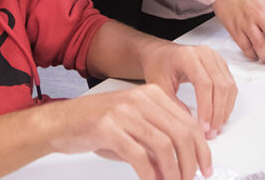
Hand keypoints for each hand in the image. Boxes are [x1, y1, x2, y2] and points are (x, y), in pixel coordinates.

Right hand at [45, 84, 210, 179]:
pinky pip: (139, 156)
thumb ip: (157, 138)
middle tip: (191, 179)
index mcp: (151, 94)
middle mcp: (140, 100)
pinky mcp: (109, 129)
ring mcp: (124, 113)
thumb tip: (181, 163)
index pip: (188, 122)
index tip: (205, 167)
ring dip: (173, 171)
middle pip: (181, 133)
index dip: (201, 149)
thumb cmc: (95, 124)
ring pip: (164, 146)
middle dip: (191, 162)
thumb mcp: (132, 125)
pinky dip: (150, 175)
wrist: (60, 122)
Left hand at [138, 41, 236, 138]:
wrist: (161, 54)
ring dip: (225, 109)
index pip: (204, 83)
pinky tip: (220, 116)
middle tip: (211, 132)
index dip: (206, 108)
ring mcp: (215, 57)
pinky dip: (228, 102)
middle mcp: (205, 53)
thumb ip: (172, 104)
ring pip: (228, 86)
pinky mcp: (221, 64)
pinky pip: (230, 85)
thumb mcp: (158, 86)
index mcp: (187, 55)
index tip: (203, 127)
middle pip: (220, 85)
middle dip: (218, 112)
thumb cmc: (158, 67)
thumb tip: (190, 124)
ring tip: (216, 128)